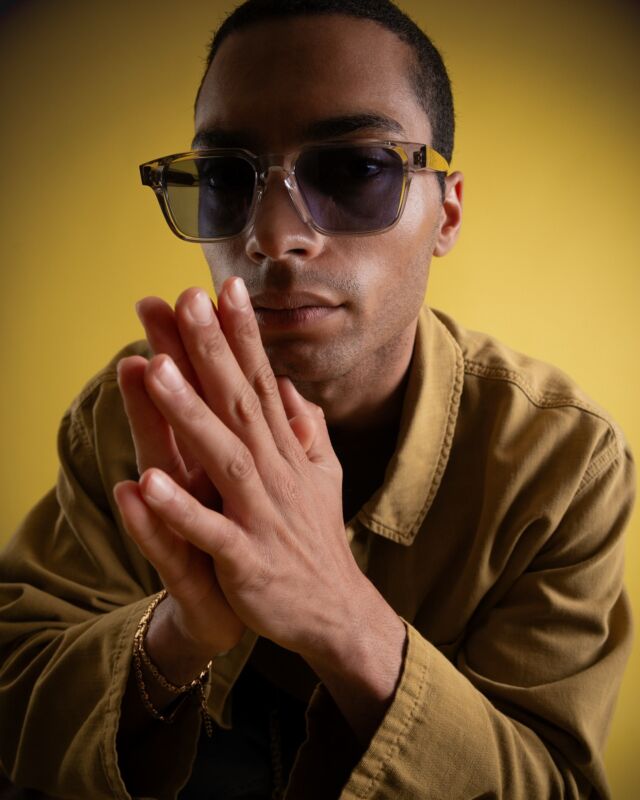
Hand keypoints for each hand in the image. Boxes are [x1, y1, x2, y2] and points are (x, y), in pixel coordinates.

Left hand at [114, 282, 330, 663]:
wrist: (335, 612)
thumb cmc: (316, 539)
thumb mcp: (322, 475)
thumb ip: (305, 429)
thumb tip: (289, 387)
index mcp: (284, 452)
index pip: (262, 382)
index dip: (244, 335)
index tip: (225, 288)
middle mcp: (275, 473)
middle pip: (239, 404)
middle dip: (212, 350)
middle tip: (184, 301)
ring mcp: (261, 515)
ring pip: (224, 457)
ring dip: (190, 414)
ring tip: (156, 370)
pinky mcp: (247, 561)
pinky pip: (211, 532)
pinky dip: (182, 510)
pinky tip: (149, 483)